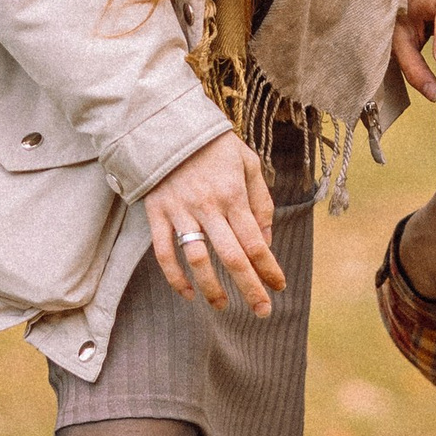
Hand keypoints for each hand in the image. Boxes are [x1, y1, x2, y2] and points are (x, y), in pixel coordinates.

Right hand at [145, 133, 285, 317]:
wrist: (168, 124)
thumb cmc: (214, 145)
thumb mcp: (248, 163)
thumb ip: (260, 201)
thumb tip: (266, 239)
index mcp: (233, 195)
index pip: (255, 242)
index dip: (269, 268)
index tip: (279, 287)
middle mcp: (208, 206)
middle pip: (232, 257)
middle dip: (250, 288)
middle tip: (262, 311)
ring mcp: (180, 211)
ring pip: (197, 260)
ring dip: (212, 288)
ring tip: (224, 306)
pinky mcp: (156, 213)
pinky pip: (163, 252)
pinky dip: (175, 277)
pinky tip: (188, 293)